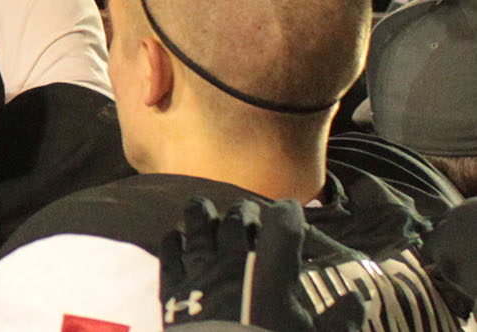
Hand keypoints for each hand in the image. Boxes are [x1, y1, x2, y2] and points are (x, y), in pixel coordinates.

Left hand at [160, 198, 355, 331]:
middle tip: (249, 212)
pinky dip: (172, 243)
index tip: (291, 209)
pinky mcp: (172, 297)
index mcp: (270, 280)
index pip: (282, 230)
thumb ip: (342, 321)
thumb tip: (357, 297)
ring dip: (202, 216)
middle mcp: (232, 271)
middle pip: (237, 224)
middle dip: (245, 212)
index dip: (288, 214)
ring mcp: (199, 280)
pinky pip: (169, 259)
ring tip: (202, 206)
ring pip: (198, 233)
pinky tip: (175, 237)